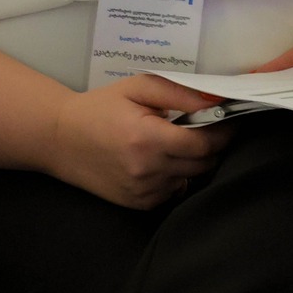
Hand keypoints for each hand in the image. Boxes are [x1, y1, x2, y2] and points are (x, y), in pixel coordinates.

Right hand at [44, 75, 229, 208]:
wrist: (61, 139)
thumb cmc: (101, 108)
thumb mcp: (137, 88)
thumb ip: (178, 92)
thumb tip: (215, 99)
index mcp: (147, 139)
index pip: (204, 144)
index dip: (224, 133)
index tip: (231, 121)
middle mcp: (148, 170)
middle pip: (203, 164)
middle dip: (212, 146)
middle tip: (204, 128)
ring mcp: (143, 191)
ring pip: (191, 179)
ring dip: (193, 162)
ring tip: (175, 142)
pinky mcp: (139, 204)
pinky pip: (173, 191)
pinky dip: (175, 176)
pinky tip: (159, 159)